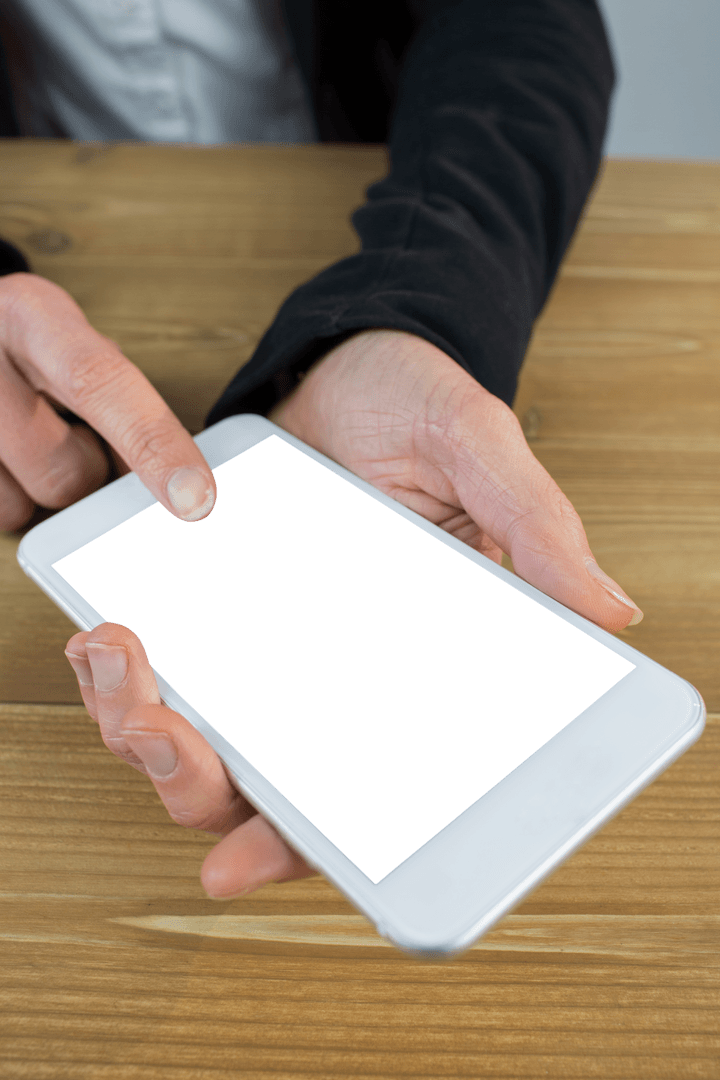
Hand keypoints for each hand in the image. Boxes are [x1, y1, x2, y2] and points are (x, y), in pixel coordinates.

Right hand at [0, 273, 215, 530]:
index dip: (153, 443)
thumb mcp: (75, 345)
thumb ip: (124, 403)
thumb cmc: (26, 346)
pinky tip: (6, 460)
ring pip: (27, 507)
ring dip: (46, 491)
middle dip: (91, 473)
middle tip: (77, 435)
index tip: (197, 499)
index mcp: (32, 315)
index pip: (101, 382)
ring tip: (31, 440)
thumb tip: (185, 485)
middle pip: (67, 471)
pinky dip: (12, 500)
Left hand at [66, 329, 641, 899]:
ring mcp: (276, 645)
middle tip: (157, 729)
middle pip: (263, 781)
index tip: (236, 864)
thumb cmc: (423, 406)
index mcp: (418, 665)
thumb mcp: (481, 450)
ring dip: (143, 726)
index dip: (299, 842)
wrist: (350, 356)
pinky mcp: (222, 606)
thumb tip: (611, 610)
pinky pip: (171, 663)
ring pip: (204, 733)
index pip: (366, 786)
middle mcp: (343, 675)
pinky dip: (127, 669)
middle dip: (191, 778)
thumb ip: (536, 525)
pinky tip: (104, 637)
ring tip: (116, 667)